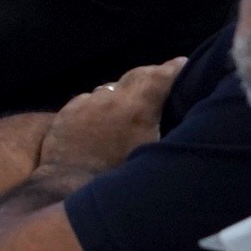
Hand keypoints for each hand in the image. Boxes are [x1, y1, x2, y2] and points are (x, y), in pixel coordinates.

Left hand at [38, 57, 181, 173]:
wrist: (68, 186)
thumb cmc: (118, 176)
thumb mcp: (152, 154)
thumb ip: (163, 129)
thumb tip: (171, 118)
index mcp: (137, 108)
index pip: (161, 76)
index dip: (175, 68)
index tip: (183, 63)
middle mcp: (111, 98)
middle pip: (136, 76)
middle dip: (152, 76)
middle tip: (163, 80)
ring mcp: (86, 103)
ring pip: (111, 89)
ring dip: (123, 93)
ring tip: (131, 106)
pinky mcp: (66, 112)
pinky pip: (89, 101)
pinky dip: (100, 105)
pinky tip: (102, 119)